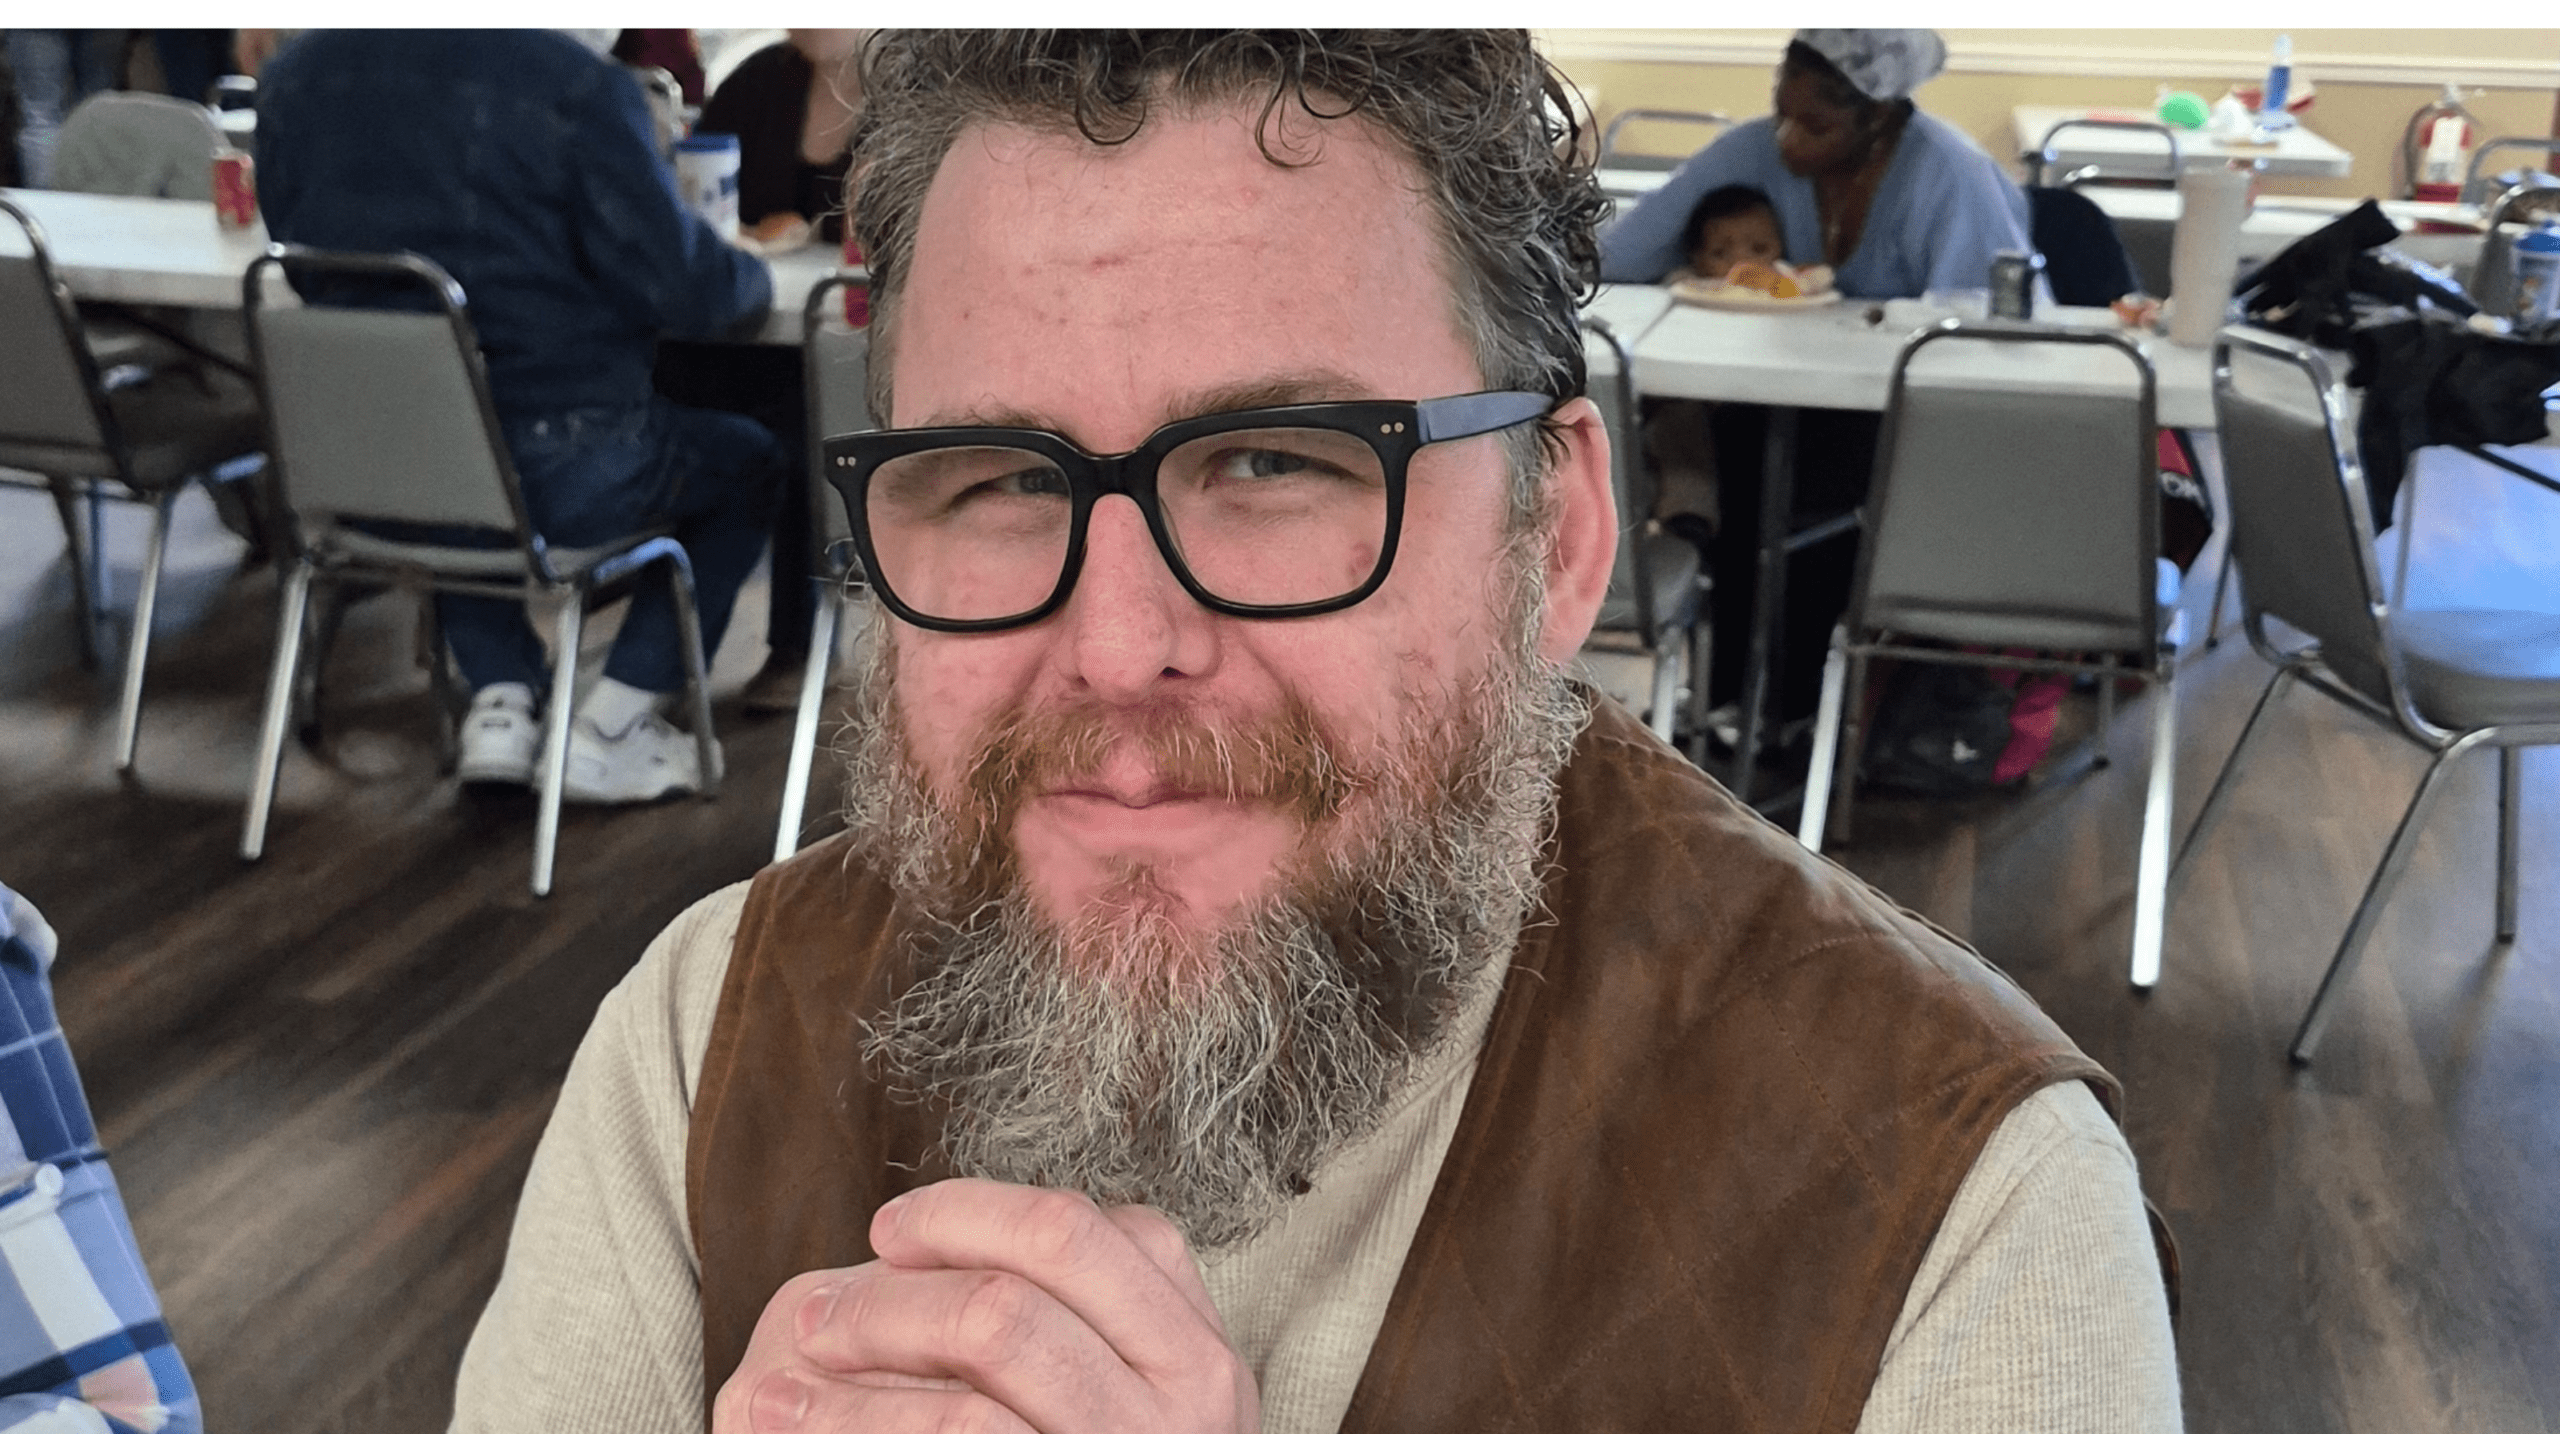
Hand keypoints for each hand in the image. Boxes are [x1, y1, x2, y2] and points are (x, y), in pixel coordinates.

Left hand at [711, 1178, 1260, 1433]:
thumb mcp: (1121, 1393)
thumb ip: (1055, 1309)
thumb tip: (907, 1245)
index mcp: (1194, 1350)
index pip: (1074, 1233)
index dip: (966, 1216)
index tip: (888, 1235)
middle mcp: (1186, 1408)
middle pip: (1007, 1303)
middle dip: (887, 1298)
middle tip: (813, 1314)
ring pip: (974, 1374)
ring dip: (852, 1372)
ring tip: (767, 1389)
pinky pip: (958, 1433)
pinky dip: (854, 1422)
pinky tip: (791, 1423)